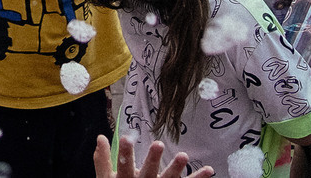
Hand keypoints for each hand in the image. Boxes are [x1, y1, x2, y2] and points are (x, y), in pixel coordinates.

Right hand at [95, 133, 215, 177]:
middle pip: (148, 173)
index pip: (124, 166)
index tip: (126, 138)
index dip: (125, 153)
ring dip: (177, 168)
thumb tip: (100, 137)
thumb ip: (103, 161)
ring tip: (183, 156)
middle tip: (158, 144)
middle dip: (153, 159)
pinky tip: (210, 169)